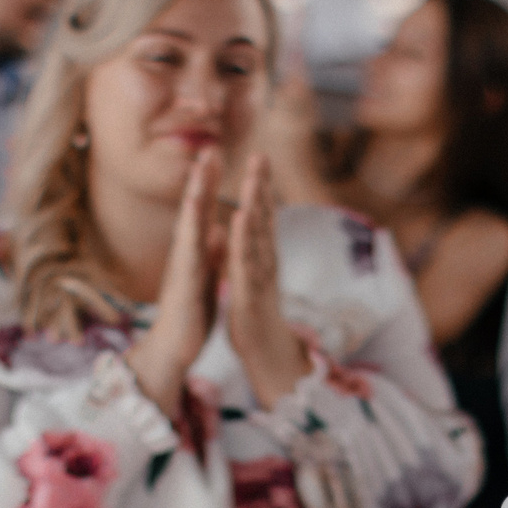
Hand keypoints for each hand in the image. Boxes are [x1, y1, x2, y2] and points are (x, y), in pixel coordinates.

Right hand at [125, 148, 222, 417]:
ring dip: (195, 199)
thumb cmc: (190, 311)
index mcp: (194, 250)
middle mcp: (185, 253)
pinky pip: (192, 260)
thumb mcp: (206, 275)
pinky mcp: (185, 287)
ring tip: (201, 173)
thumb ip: (210, 252)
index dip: (208, 181)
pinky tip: (207, 224)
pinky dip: (199, 240)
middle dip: (201, 178)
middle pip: (193, 209)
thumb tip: (218, 230)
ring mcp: (182, 268)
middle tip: (209, 147)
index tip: (215, 153)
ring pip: (189, 227)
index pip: (202, 209)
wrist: (174, 347)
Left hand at [222, 154, 307, 406]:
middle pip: (265, 217)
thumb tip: (256, 228)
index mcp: (262, 255)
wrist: (266, 352)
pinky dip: (243, 238)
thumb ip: (255, 250)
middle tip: (262, 154)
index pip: (262, 215)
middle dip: (262, 186)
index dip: (261, 186)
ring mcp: (260, 276)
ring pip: (258, 235)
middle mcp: (266, 261)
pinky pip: (245, 262)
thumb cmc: (257, 313)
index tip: (259, 158)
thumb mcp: (255, 276)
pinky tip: (241, 218)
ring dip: (256, 204)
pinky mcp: (249, 292)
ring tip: (253, 177)